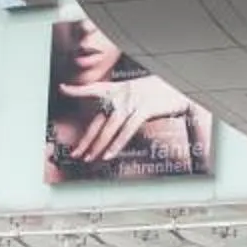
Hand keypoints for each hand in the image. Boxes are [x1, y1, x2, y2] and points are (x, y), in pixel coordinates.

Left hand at [58, 73, 198, 162]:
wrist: (182, 88)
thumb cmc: (163, 92)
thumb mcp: (141, 93)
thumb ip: (128, 104)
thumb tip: (118, 116)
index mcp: (120, 89)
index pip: (94, 89)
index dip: (78, 90)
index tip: (63, 88)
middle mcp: (122, 94)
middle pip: (98, 120)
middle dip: (85, 139)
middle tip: (75, 153)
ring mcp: (131, 101)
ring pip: (109, 128)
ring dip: (97, 146)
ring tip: (88, 159)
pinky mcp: (143, 109)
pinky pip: (126, 130)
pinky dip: (116, 143)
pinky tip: (108, 154)